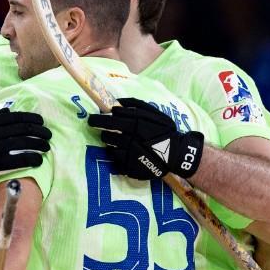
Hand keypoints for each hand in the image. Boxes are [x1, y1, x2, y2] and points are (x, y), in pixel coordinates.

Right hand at [0, 93, 50, 199]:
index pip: (13, 117)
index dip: (29, 118)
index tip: (40, 120)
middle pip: (21, 129)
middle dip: (38, 131)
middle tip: (48, 134)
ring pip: (22, 143)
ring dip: (37, 144)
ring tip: (46, 146)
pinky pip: (16, 160)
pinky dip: (29, 159)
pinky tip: (38, 160)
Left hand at [87, 97, 204, 180]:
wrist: (176, 154)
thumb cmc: (165, 131)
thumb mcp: (155, 114)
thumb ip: (136, 106)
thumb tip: (117, 102)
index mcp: (135, 124)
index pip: (108, 120)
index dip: (97, 119)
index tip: (93, 118)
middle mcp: (130, 139)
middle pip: (106, 134)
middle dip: (101, 129)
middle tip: (100, 128)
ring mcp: (128, 154)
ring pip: (108, 146)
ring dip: (109, 141)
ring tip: (116, 140)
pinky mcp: (129, 167)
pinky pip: (114, 159)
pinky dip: (115, 154)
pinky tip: (123, 151)